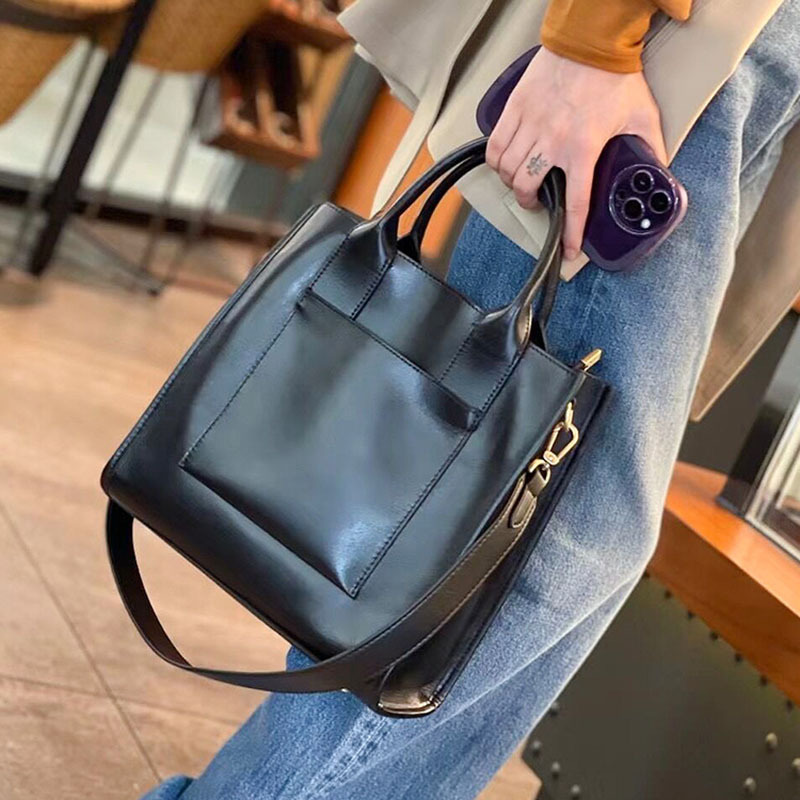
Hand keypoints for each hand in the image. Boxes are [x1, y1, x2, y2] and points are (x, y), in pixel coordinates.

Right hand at [486, 47, 666, 260]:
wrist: (591, 40)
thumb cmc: (615, 76)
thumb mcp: (643, 115)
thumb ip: (651, 148)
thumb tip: (660, 171)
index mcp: (583, 148)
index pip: (574, 203)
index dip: (570, 232)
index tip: (568, 250)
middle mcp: (551, 141)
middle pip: (527, 188)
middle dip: (530, 203)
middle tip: (536, 202)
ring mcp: (530, 125)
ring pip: (508, 170)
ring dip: (512, 184)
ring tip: (520, 183)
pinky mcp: (515, 110)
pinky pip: (495, 146)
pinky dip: (496, 161)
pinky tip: (504, 162)